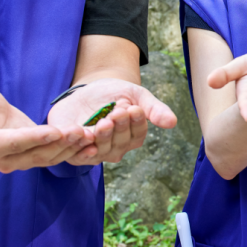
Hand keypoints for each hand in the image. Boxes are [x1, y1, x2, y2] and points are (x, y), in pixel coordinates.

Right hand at [0, 84, 89, 173]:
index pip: (17, 143)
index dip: (37, 137)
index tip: (56, 131)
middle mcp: (4, 159)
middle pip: (37, 154)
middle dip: (61, 143)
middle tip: (81, 131)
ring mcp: (19, 161)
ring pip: (49, 158)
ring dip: (70, 148)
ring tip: (90, 135)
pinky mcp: (32, 155)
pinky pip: (54, 155)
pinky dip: (71, 150)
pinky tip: (89, 141)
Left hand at [48, 78, 177, 164]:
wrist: (88, 91)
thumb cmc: (117, 94)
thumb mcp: (136, 95)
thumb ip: (153, 108)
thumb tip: (173, 122)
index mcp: (132, 137)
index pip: (137, 134)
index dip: (136, 122)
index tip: (134, 108)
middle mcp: (116, 149)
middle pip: (119, 143)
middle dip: (119, 127)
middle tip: (118, 112)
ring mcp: (95, 152)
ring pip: (100, 150)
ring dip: (102, 137)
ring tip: (103, 122)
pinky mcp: (74, 151)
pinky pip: (77, 155)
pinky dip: (79, 148)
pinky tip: (81, 134)